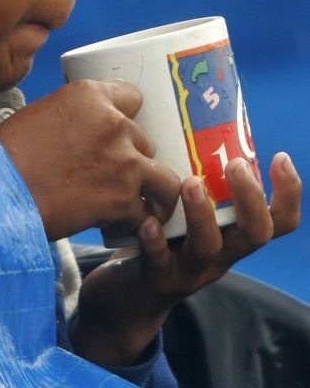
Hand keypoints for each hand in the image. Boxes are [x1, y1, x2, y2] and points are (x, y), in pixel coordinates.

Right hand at [0, 79, 181, 239]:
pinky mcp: (122, 200)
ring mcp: (123, 163)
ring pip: (164, 178)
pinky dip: (134, 222)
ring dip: (153, 192)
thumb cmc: (8, 155)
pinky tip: (117, 225)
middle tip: (116, 174)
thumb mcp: (42, 114)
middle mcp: (113, 124)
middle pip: (145, 140)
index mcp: (89, 96)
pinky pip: (145, 213)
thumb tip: (85, 131)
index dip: (128, 116)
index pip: (133, 96)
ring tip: (143, 203)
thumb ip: (74, 117)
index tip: (122, 131)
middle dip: (133, 158)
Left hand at [70, 152, 301, 367]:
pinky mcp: (155, 277)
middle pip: (254, 235)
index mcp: (232, 235)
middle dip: (250, 199)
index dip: (289, 194)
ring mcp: (189, 268)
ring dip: (201, 214)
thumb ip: (194, 178)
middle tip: (236, 164)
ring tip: (190, 183)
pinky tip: (148, 222)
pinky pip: (158, 261)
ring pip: (207, 247)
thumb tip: (188, 118)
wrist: (128, 298)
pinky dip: (154, 241)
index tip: (281, 157)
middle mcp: (219, 253)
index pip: (278, 221)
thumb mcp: (188, 213)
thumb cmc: (162, 240)